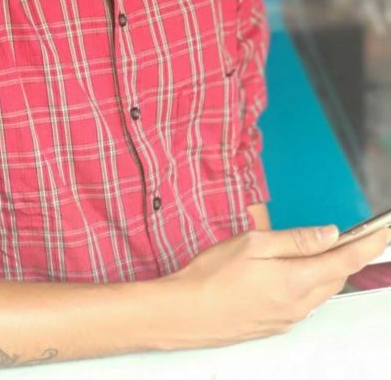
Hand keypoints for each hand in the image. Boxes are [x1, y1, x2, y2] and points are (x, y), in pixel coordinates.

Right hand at [153, 225, 388, 349]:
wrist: (186, 313)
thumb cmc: (212, 275)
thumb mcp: (252, 243)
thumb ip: (295, 239)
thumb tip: (329, 234)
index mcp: (295, 280)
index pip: (345, 260)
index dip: (368, 245)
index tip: (384, 232)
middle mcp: (299, 304)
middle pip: (336, 276)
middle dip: (345, 254)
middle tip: (344, 233)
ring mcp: (289, 318)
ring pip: (321, 289)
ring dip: (325, 268)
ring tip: (313, 248)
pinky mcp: (277, 324)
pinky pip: (304, 300)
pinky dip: (308, 282)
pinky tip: (288, 270)